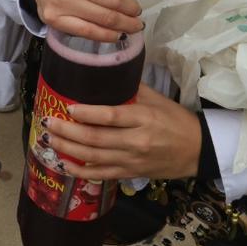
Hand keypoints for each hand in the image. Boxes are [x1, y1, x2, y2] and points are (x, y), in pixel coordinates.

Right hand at [29, 0, 153, 41]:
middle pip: (111, 0)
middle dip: (131, 9)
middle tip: (137, 11)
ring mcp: (59, 0)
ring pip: (103, 18)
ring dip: (125, 24)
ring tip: (134, 25)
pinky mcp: (54, 19)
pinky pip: (88, 32)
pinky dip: (108, 35)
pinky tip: (118, 34)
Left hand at [49, 83, 202, 181]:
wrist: (198, 150)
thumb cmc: (176, 120)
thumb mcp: (158, 99)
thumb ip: (131, 88)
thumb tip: (107, 71)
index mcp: (144, 118)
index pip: (111, 116)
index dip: (88, 114)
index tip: (68, 108)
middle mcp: (137, 141)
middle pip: (97, 138)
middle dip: (69, 132)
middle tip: (48, 123)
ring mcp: (133, 160)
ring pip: (95, 157)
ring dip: (69, 150)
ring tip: (50, 140)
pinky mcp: (132, 173)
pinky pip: (103, 174)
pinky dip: (82, 171)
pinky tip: (65, 165)